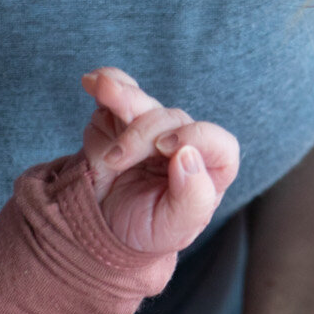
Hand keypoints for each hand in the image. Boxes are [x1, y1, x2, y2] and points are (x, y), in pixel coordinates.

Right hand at [78, 68, 239, 253]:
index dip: (197, 138)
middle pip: (173, 120)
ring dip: (123, 95)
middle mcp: (184, 143)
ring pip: (144, 101)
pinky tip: (94, 81)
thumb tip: (188, 158)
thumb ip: (191, 201)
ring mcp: (151, 127)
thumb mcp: (172, 230)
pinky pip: (119, 89)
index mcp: (208, 171)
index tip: (165, 148)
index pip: (220, 144)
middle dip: (142, 134)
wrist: (98, 228)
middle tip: (116, 160)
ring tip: (103, 90)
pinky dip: (108, 82)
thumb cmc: (144, 231)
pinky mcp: (120, 116)